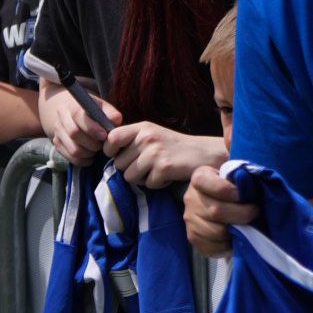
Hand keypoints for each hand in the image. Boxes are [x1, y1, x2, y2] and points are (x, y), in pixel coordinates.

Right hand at [38, 81, 120, 165]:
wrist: (75, 116)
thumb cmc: (94, 113)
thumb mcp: (103, 109)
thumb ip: (111, 114)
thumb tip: (115, 120)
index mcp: (72, 105)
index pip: (77, 114)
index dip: (91, 127)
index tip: (104, 136)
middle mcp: (61, 117)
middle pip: (74, 133)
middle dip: (92, 143)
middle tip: (102, 144)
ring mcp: (58, 131)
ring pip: (73, 149)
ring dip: (89, 153)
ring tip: (97, 149)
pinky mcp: (57, 144)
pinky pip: (71, 158)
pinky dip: (84, 160)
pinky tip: (91, 155)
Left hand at [104, 122, 226, 189]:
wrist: (204, 154)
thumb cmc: (175, 147)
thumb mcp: (153, 134)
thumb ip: (132, 140)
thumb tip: (108, 152)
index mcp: (142, 127)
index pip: (112, 137)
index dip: (110, 150)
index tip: (118, 156)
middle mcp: (146, 138)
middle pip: (119, 163)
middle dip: (130, 169)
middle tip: (147, 167)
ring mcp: (154, 153)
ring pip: (130, 177)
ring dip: (143, 179)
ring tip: (158, 170)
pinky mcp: (163, 168)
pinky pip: (148, 184)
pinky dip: (157, 184)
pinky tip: (168, 175)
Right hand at [184, 164, 257, 257]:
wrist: (225, 202)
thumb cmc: (236, 185)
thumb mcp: (237, 168)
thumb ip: (238, 158)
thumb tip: (240, 145)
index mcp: (200, 176)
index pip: (208, 183)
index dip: (231, 192)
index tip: (246, 195)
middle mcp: (190, 197)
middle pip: (215, 210)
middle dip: (241, 214)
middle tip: (255, 213)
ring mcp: (189, 217)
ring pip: (214, 230)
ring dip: (234, 232)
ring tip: (245, 226)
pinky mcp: (192, 236)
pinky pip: (209, 246)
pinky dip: (225, 246)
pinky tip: (233, 238)